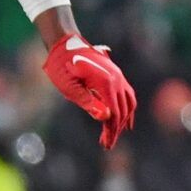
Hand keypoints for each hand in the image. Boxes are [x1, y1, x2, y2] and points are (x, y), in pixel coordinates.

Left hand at [43, 32, 136, 148]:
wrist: (64, 45)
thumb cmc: (61, 68)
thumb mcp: (69, 87)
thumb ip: (87, 102)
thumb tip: (105, 118)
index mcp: (106, 83)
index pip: (114, 113)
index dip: (111, 131)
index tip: (106, 144)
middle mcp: (117, 79)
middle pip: (122, 111)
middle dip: (115, 130)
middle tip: (106, 145)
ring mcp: (118, 76)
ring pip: (128, 104)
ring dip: (122, 121)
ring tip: (112, 136)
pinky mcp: (116, 75)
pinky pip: (128, 95)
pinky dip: (129, 109)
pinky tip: (126, 122)